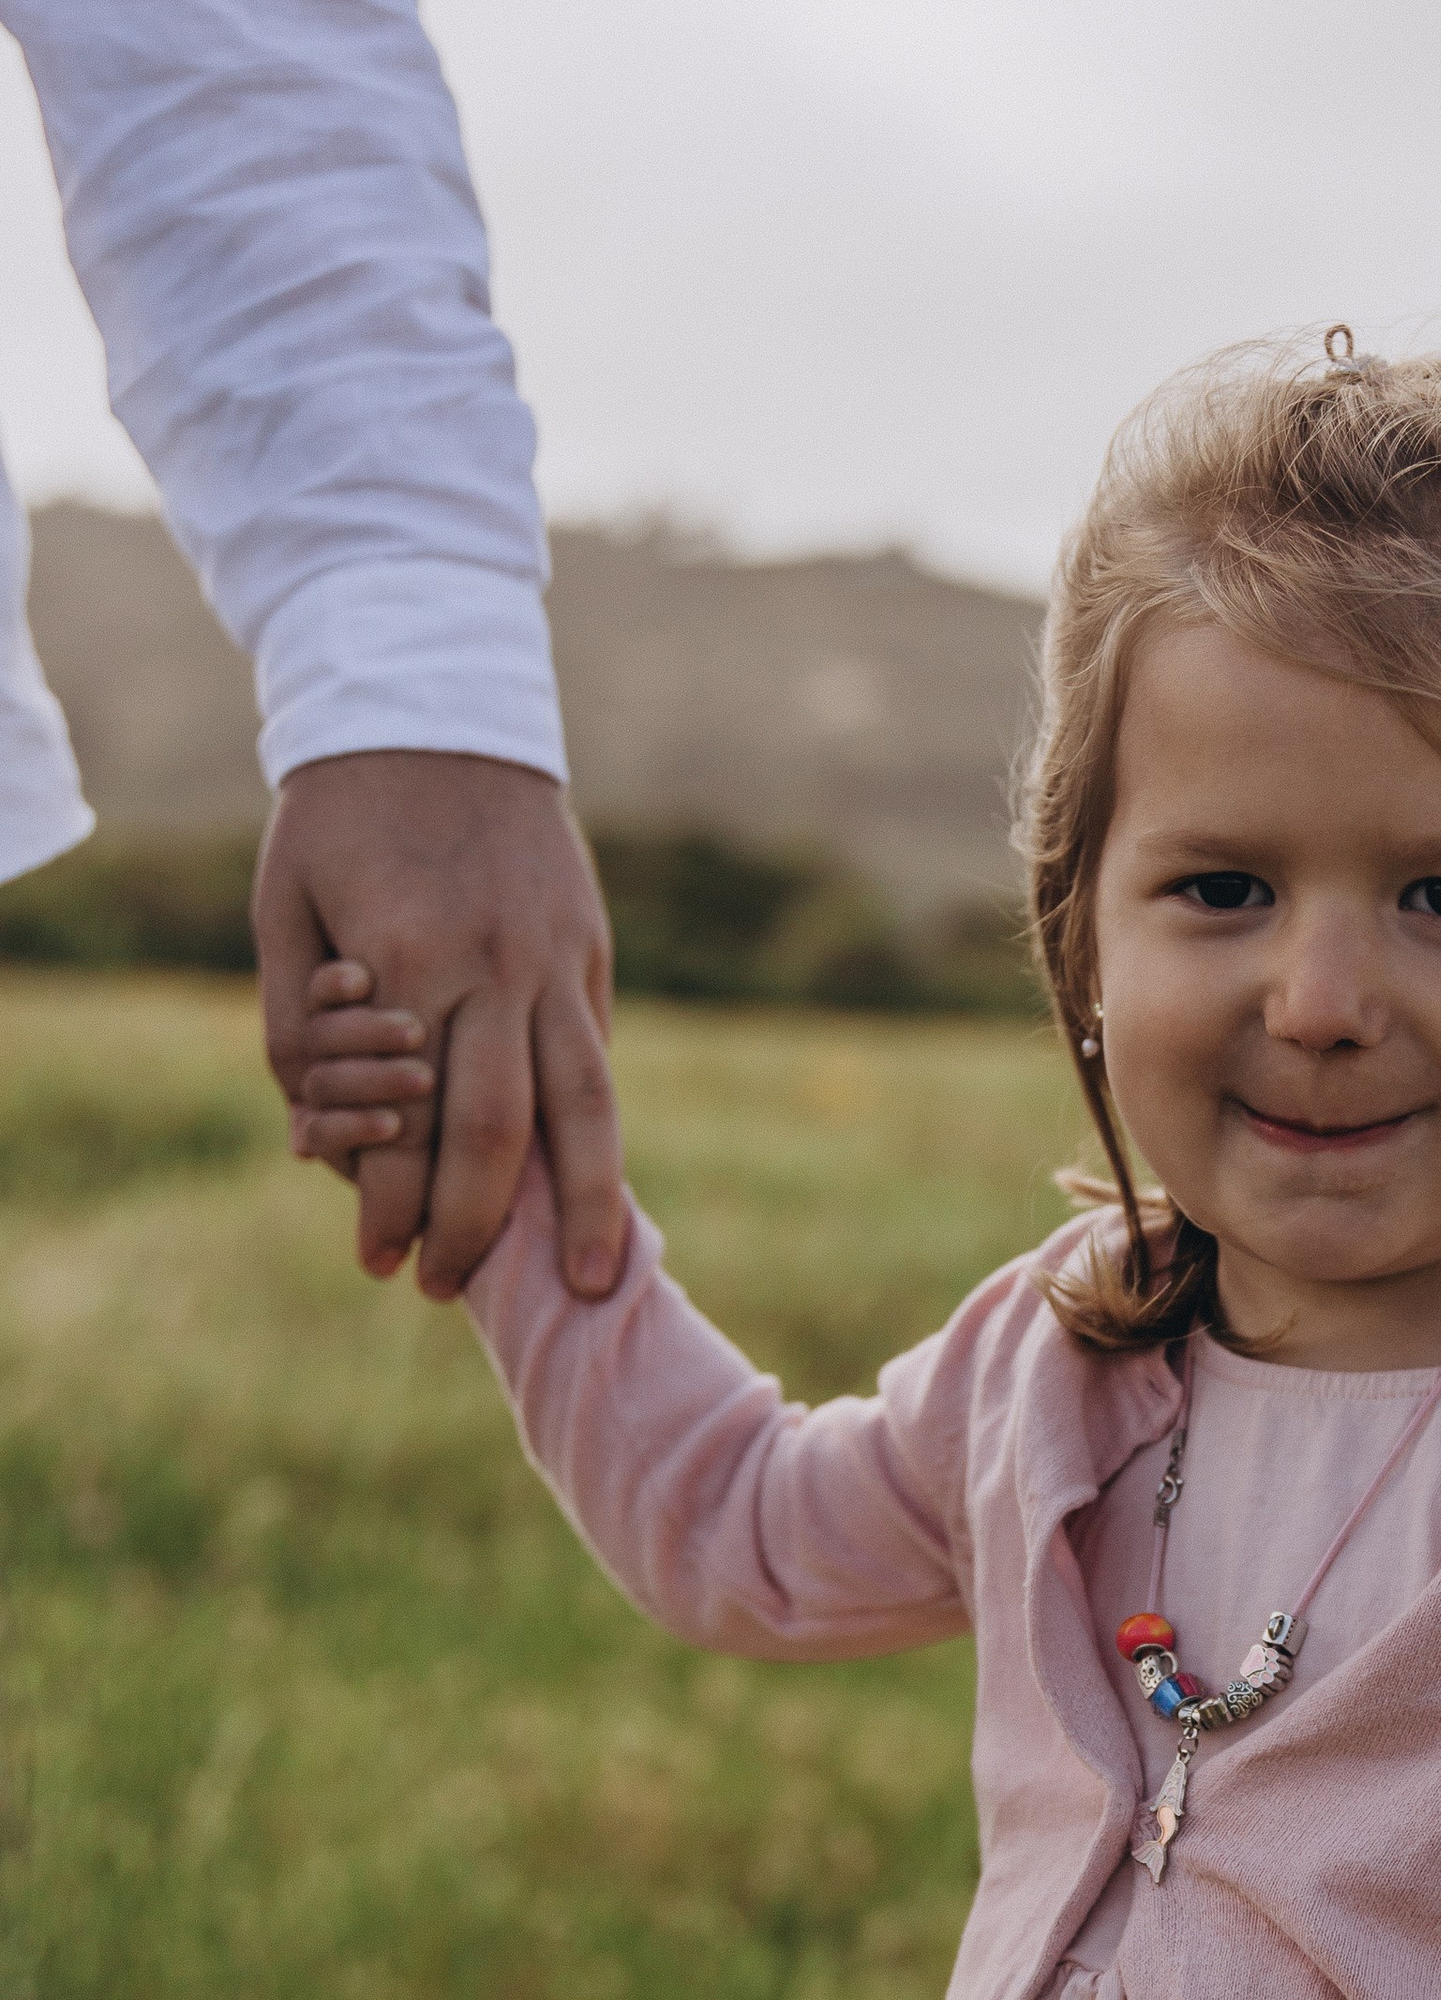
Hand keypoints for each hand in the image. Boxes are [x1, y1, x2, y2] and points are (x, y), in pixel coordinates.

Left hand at [255, 750, 623, 1301]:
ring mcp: (556, 960)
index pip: (405, 1119)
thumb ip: (296, 1027)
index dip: (391, 1205)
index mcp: (408, 960)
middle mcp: (494, 968)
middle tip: (452, 1292)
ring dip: (588, 1204)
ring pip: (586, 1105)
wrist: (438, 708)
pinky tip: (583, 1185)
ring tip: (596, 1280)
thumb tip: (325, 1138)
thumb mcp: (284, 910)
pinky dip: (587, 1129)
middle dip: (476, 1228)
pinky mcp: (588, 951)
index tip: (379, 1264)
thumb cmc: (339, 815)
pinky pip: (592, 1056)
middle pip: (496, 1133)